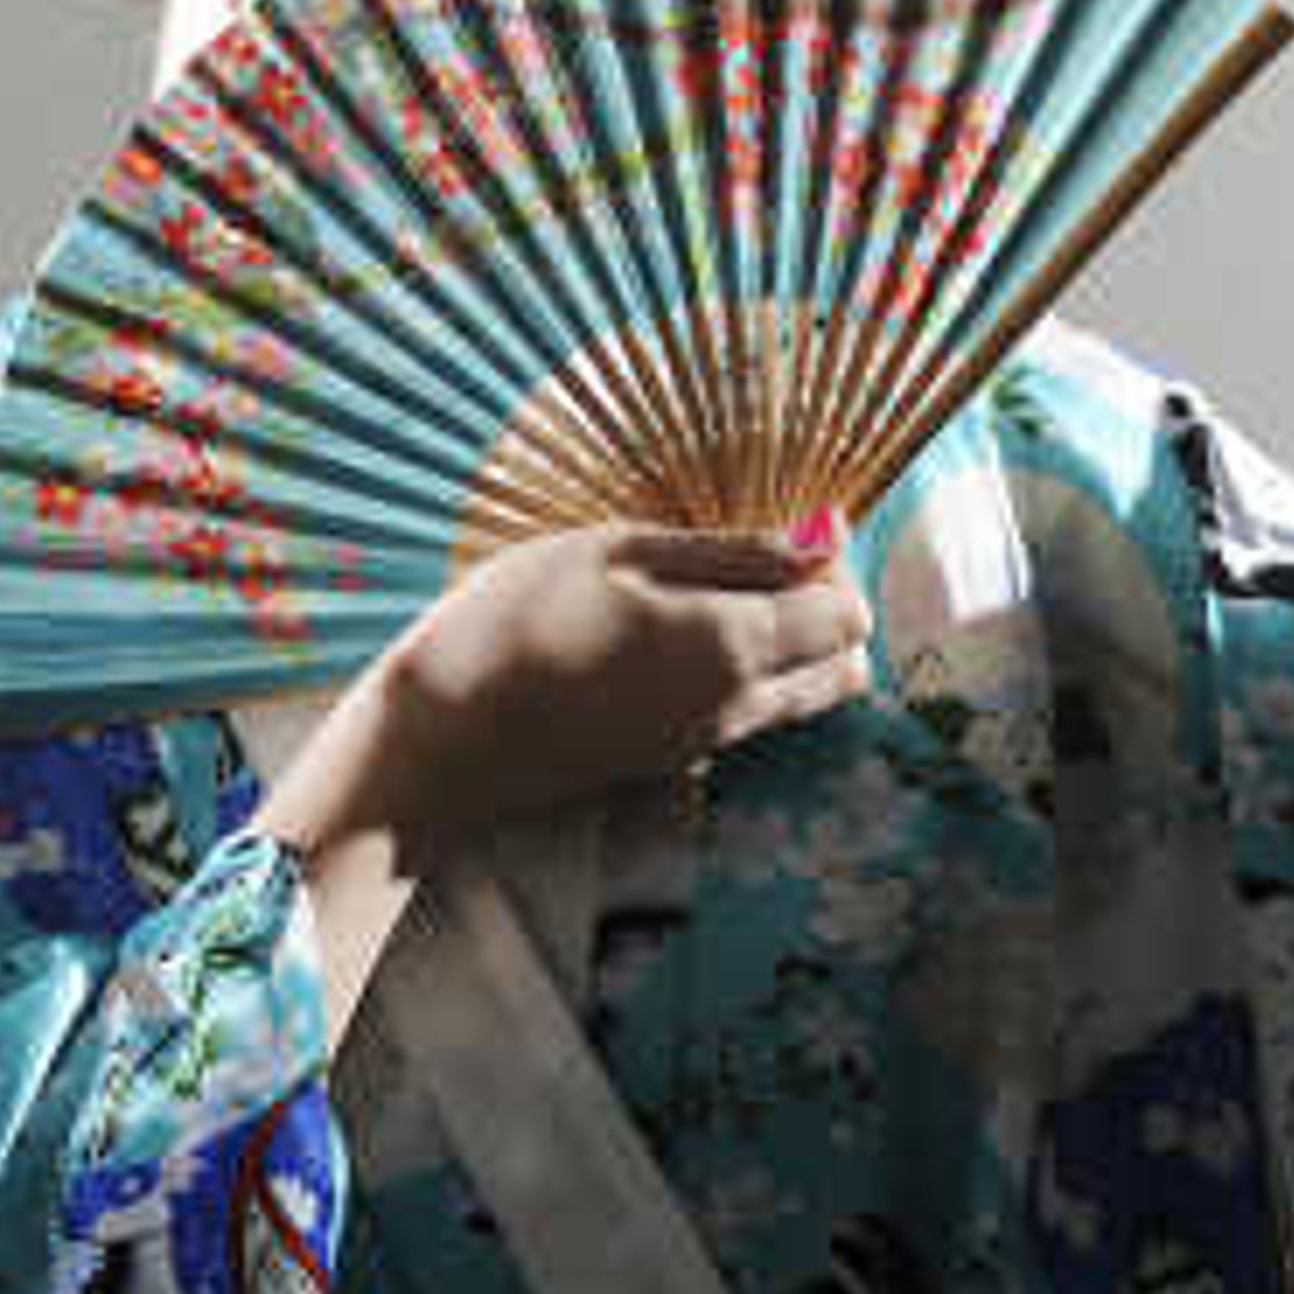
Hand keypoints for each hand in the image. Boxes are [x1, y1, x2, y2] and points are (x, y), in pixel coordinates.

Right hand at [357, 511, 874, 832]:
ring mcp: (708, 743)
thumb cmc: (523, 619)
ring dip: (791, 647)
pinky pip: (750, 716)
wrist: (443, 737)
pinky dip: (749, 676)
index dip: (834, 568)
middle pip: (844, 668)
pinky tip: (675, 637)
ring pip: (802, 698)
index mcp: (739, 646)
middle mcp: (741, 706)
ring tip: (711, 595)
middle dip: (829, 613)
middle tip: (759, 565)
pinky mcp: (672, 761)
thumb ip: (734, 551)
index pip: (851, 616)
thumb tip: (824, 538)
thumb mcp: (625, 552)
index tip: (785, 532)